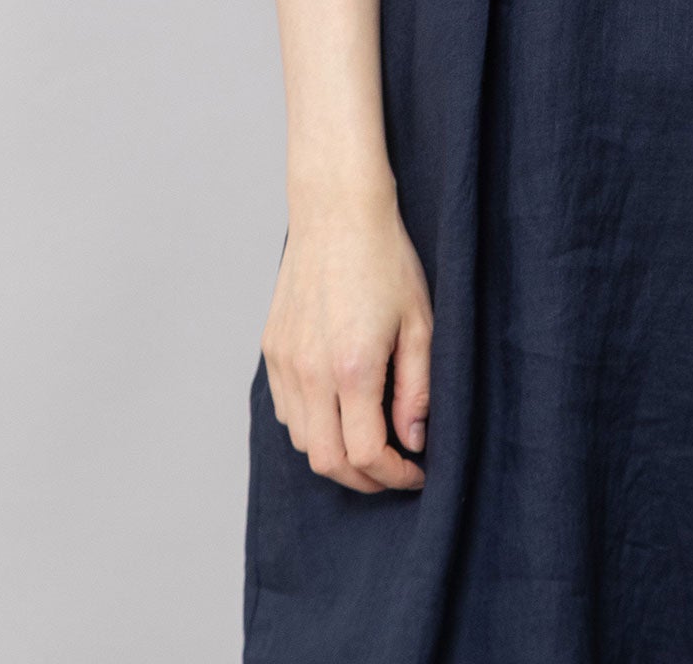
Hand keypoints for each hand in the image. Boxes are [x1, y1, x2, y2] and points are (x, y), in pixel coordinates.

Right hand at [261, 183, 431, 492]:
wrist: (338, 213)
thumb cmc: (387, 260)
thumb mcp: (421, 322)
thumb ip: (418, 388)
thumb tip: (413, 441)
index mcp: (352, 368)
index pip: (365, 455)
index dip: (394, 476)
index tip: (417, 472)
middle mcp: (310, 372)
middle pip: (328, 462)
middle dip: (365, 479)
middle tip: (395, 469)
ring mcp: (285, 362)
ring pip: (302, 441)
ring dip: (337, 455)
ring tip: (371, 441)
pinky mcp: (272, 349)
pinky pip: (286, 411)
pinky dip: (312, 427)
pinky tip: (340, 411)